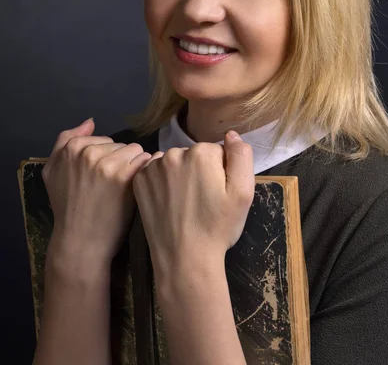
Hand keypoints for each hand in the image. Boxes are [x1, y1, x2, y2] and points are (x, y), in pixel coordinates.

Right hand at [42, 117, 151, 263]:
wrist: (80, 241)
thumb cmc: (67, 208)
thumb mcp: (52, 172)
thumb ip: (65, 141)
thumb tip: (90, 121)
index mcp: (71, 147)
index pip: (103, 140)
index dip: (105, 159)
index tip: (99, 178)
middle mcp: (88, 151)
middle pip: (120, 144)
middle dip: (120, 161)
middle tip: (112, 186)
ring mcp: (107, 162)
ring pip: (135, 150)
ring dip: (135, 166)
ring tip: (126, 187)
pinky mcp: (125, 175)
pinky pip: (145, 161)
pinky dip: (146, 172)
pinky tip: (137, 187)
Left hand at [132, 131, 254, 276]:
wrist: (184, 259)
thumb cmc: (218, 227)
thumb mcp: (243, 193)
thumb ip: (241, 157)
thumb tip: (230, 134)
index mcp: (202, 152)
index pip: (217, 152)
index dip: (221, 173)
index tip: (217, 194)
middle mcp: (174, 153)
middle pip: (194, 155)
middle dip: (200, 171)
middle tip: (202, 201)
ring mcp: (153, 167)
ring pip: (175, 162)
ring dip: (180, 175)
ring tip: (185, 203)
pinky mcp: (139, 181)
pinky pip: (156, 171)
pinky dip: (162, 182)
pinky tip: (168, 201)